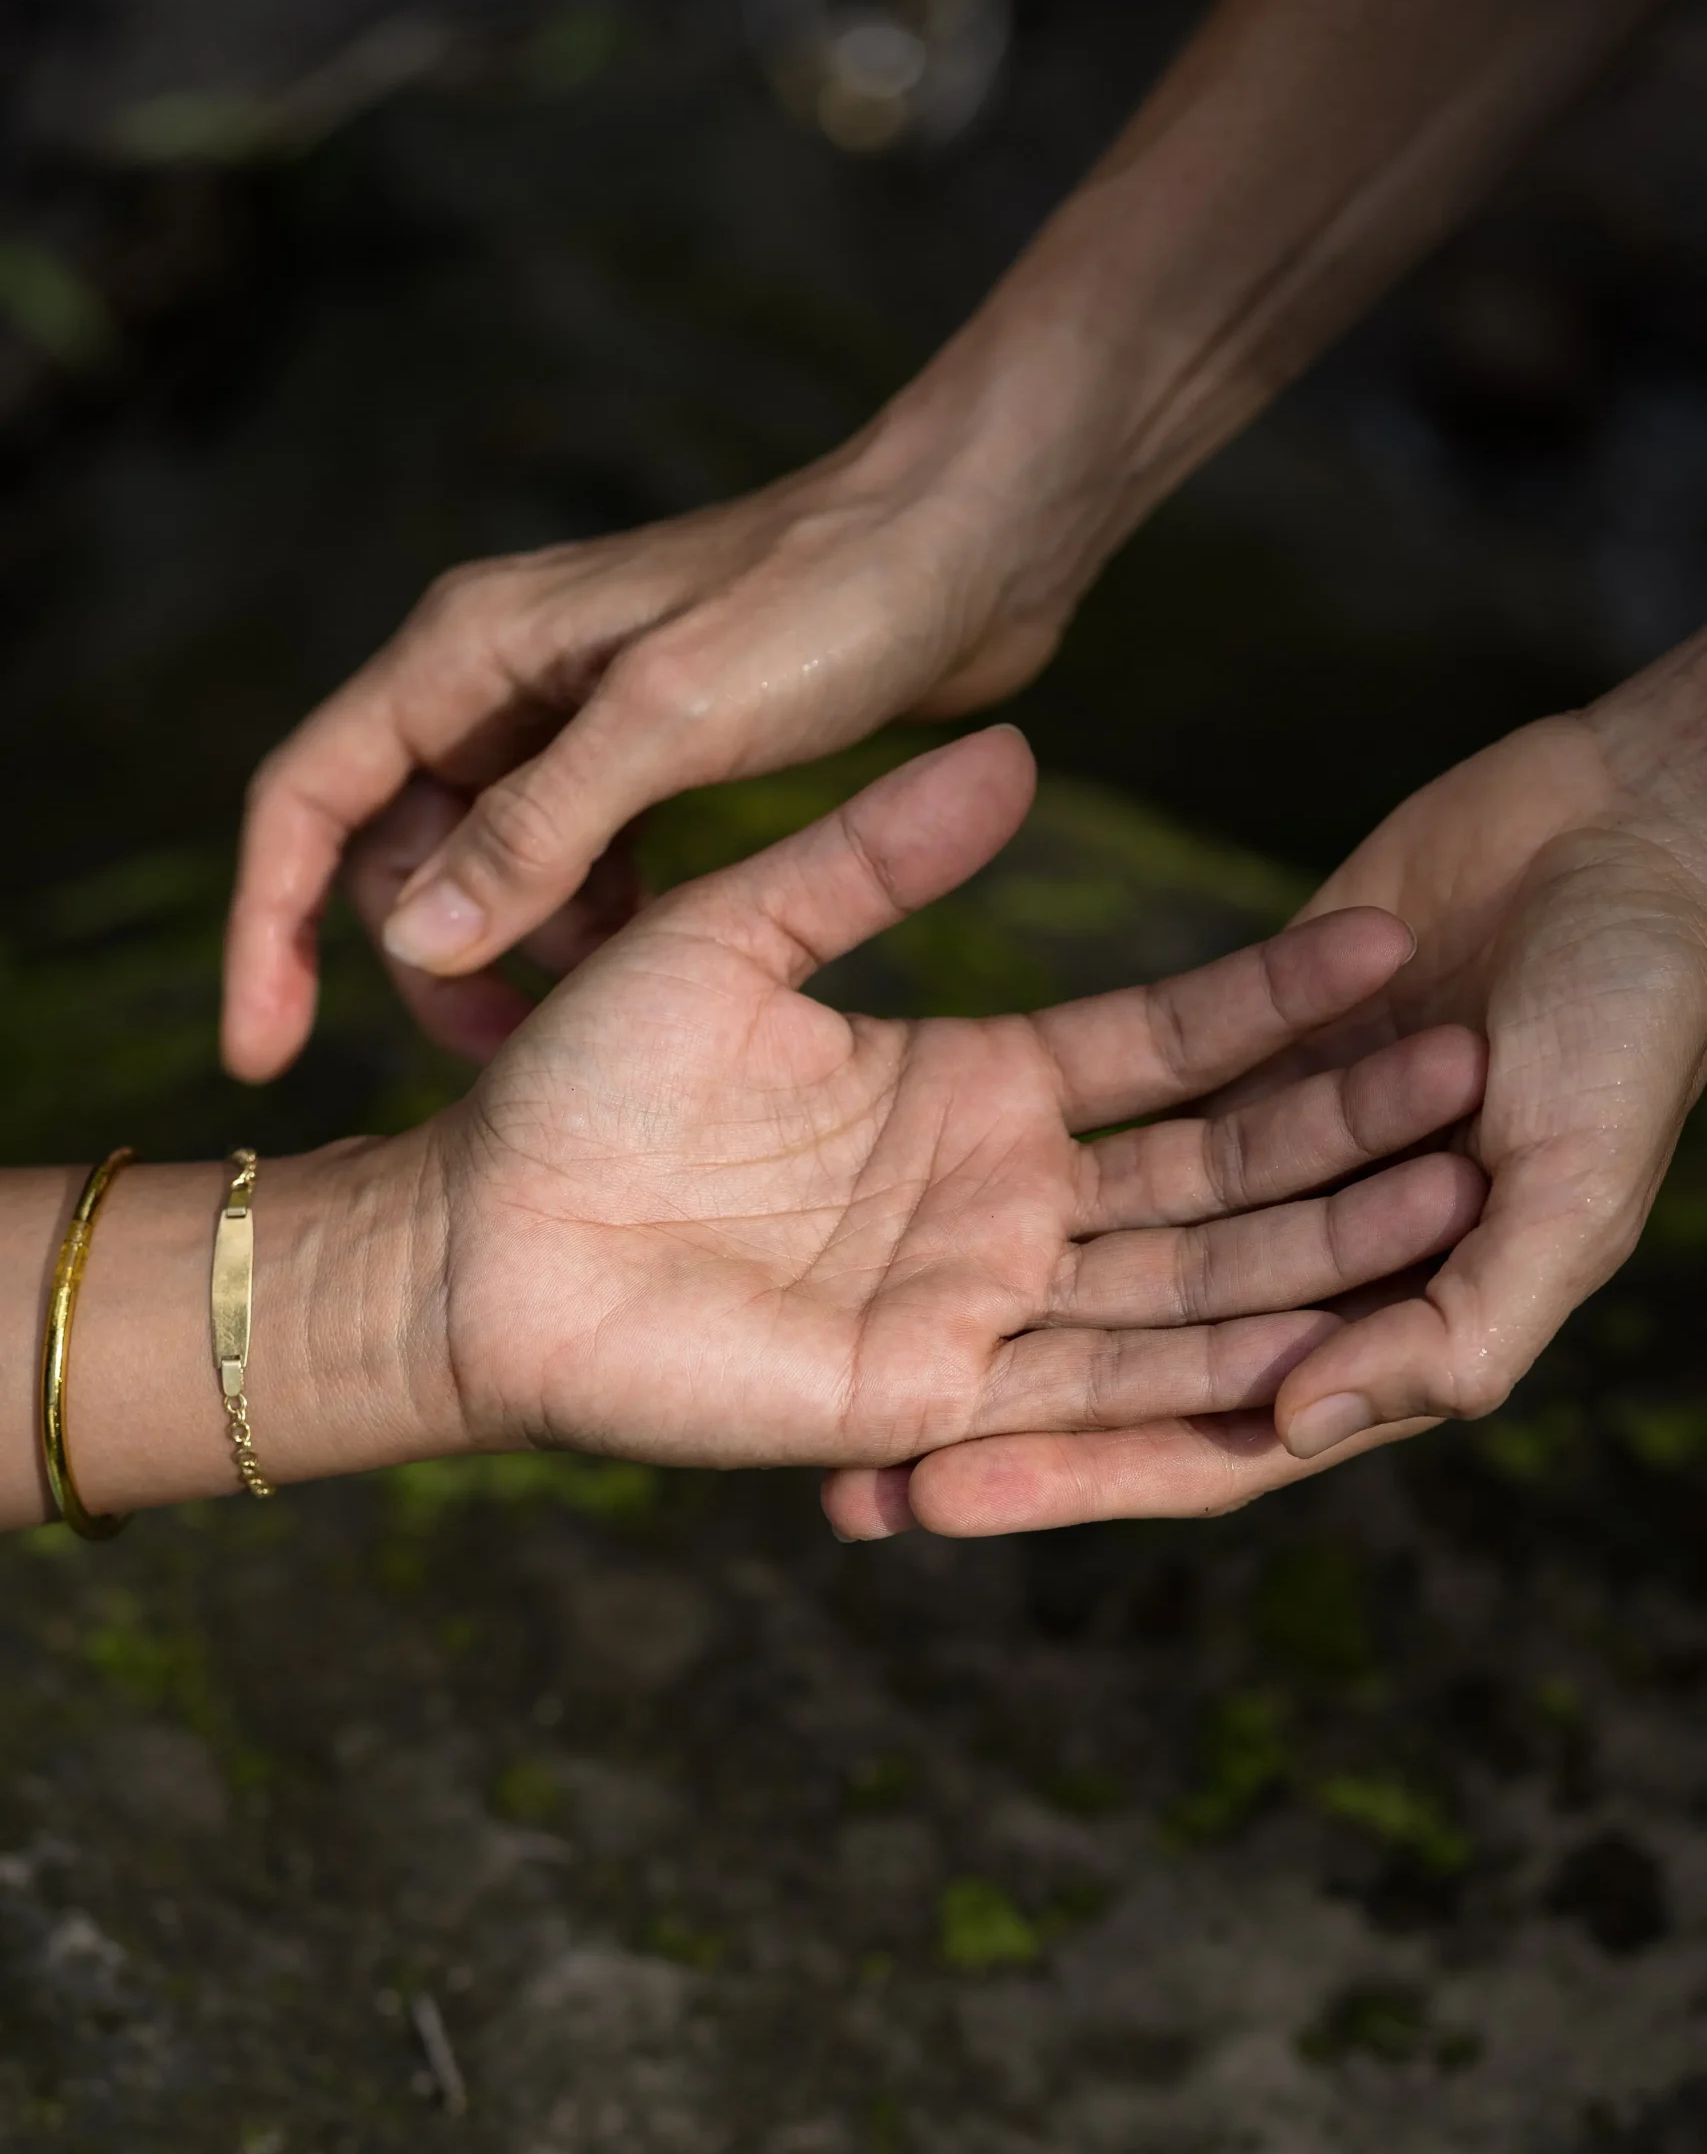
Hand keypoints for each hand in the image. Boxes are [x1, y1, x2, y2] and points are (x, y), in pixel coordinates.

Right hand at [221, 355, 1124, 1084]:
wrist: (972, 540)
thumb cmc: (832, 601)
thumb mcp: (673, 720)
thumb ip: (540, 828)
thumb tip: (414, 936)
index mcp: (468, 652)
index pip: (308, 798)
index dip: (269, 929)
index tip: (261, 1052)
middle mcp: (498, 680)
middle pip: (390, 847)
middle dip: (422, 958)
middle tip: (497, 1059)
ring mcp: (571, 718)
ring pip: (485, 866)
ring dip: (515, 951)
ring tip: (594, 1018)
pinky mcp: (645, 752)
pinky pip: (572, 863)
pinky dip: (588, 924)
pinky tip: (654, 960)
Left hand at [421, 729, 1486, 1480]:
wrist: (479, 1239)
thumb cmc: (583, 1083)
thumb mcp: (739, 932)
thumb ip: (873, 856)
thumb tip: (1016, 754)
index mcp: (973, 1087)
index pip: (1162, 1044)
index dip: (1274, 999)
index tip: (1388, 937)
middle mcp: (999, 1201)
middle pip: (1209, 1166)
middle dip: (1338, 1126)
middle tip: (1472, 1069)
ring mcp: (976, 1305)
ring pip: (1181, 1276)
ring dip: (1309, 1240)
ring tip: (1445, 1187)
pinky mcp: (934, 1399)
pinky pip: (1089, 1385)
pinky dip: (1205, 1366)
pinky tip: (1316, 1335)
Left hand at [858, 637, 1706, 1533]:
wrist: (1642, 832)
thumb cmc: (1644, 1021)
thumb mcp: (1577, 1191)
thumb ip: (1464, 1327)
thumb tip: (1295, 1421)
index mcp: (1385, 1322)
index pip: (1198, 1432)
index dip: (1071, 1475)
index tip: (929, 1499)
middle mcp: (1301, 1262)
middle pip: (1117, 1369)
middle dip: (993, 1423)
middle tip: (845, 1472)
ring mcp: (1256, 1161)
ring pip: (1092, 1254)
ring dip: (980, 1306)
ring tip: (835, 1342)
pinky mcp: (1230, 1054)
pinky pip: (1102, 1107)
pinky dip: (1016, 1141)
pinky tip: (900, 1163)